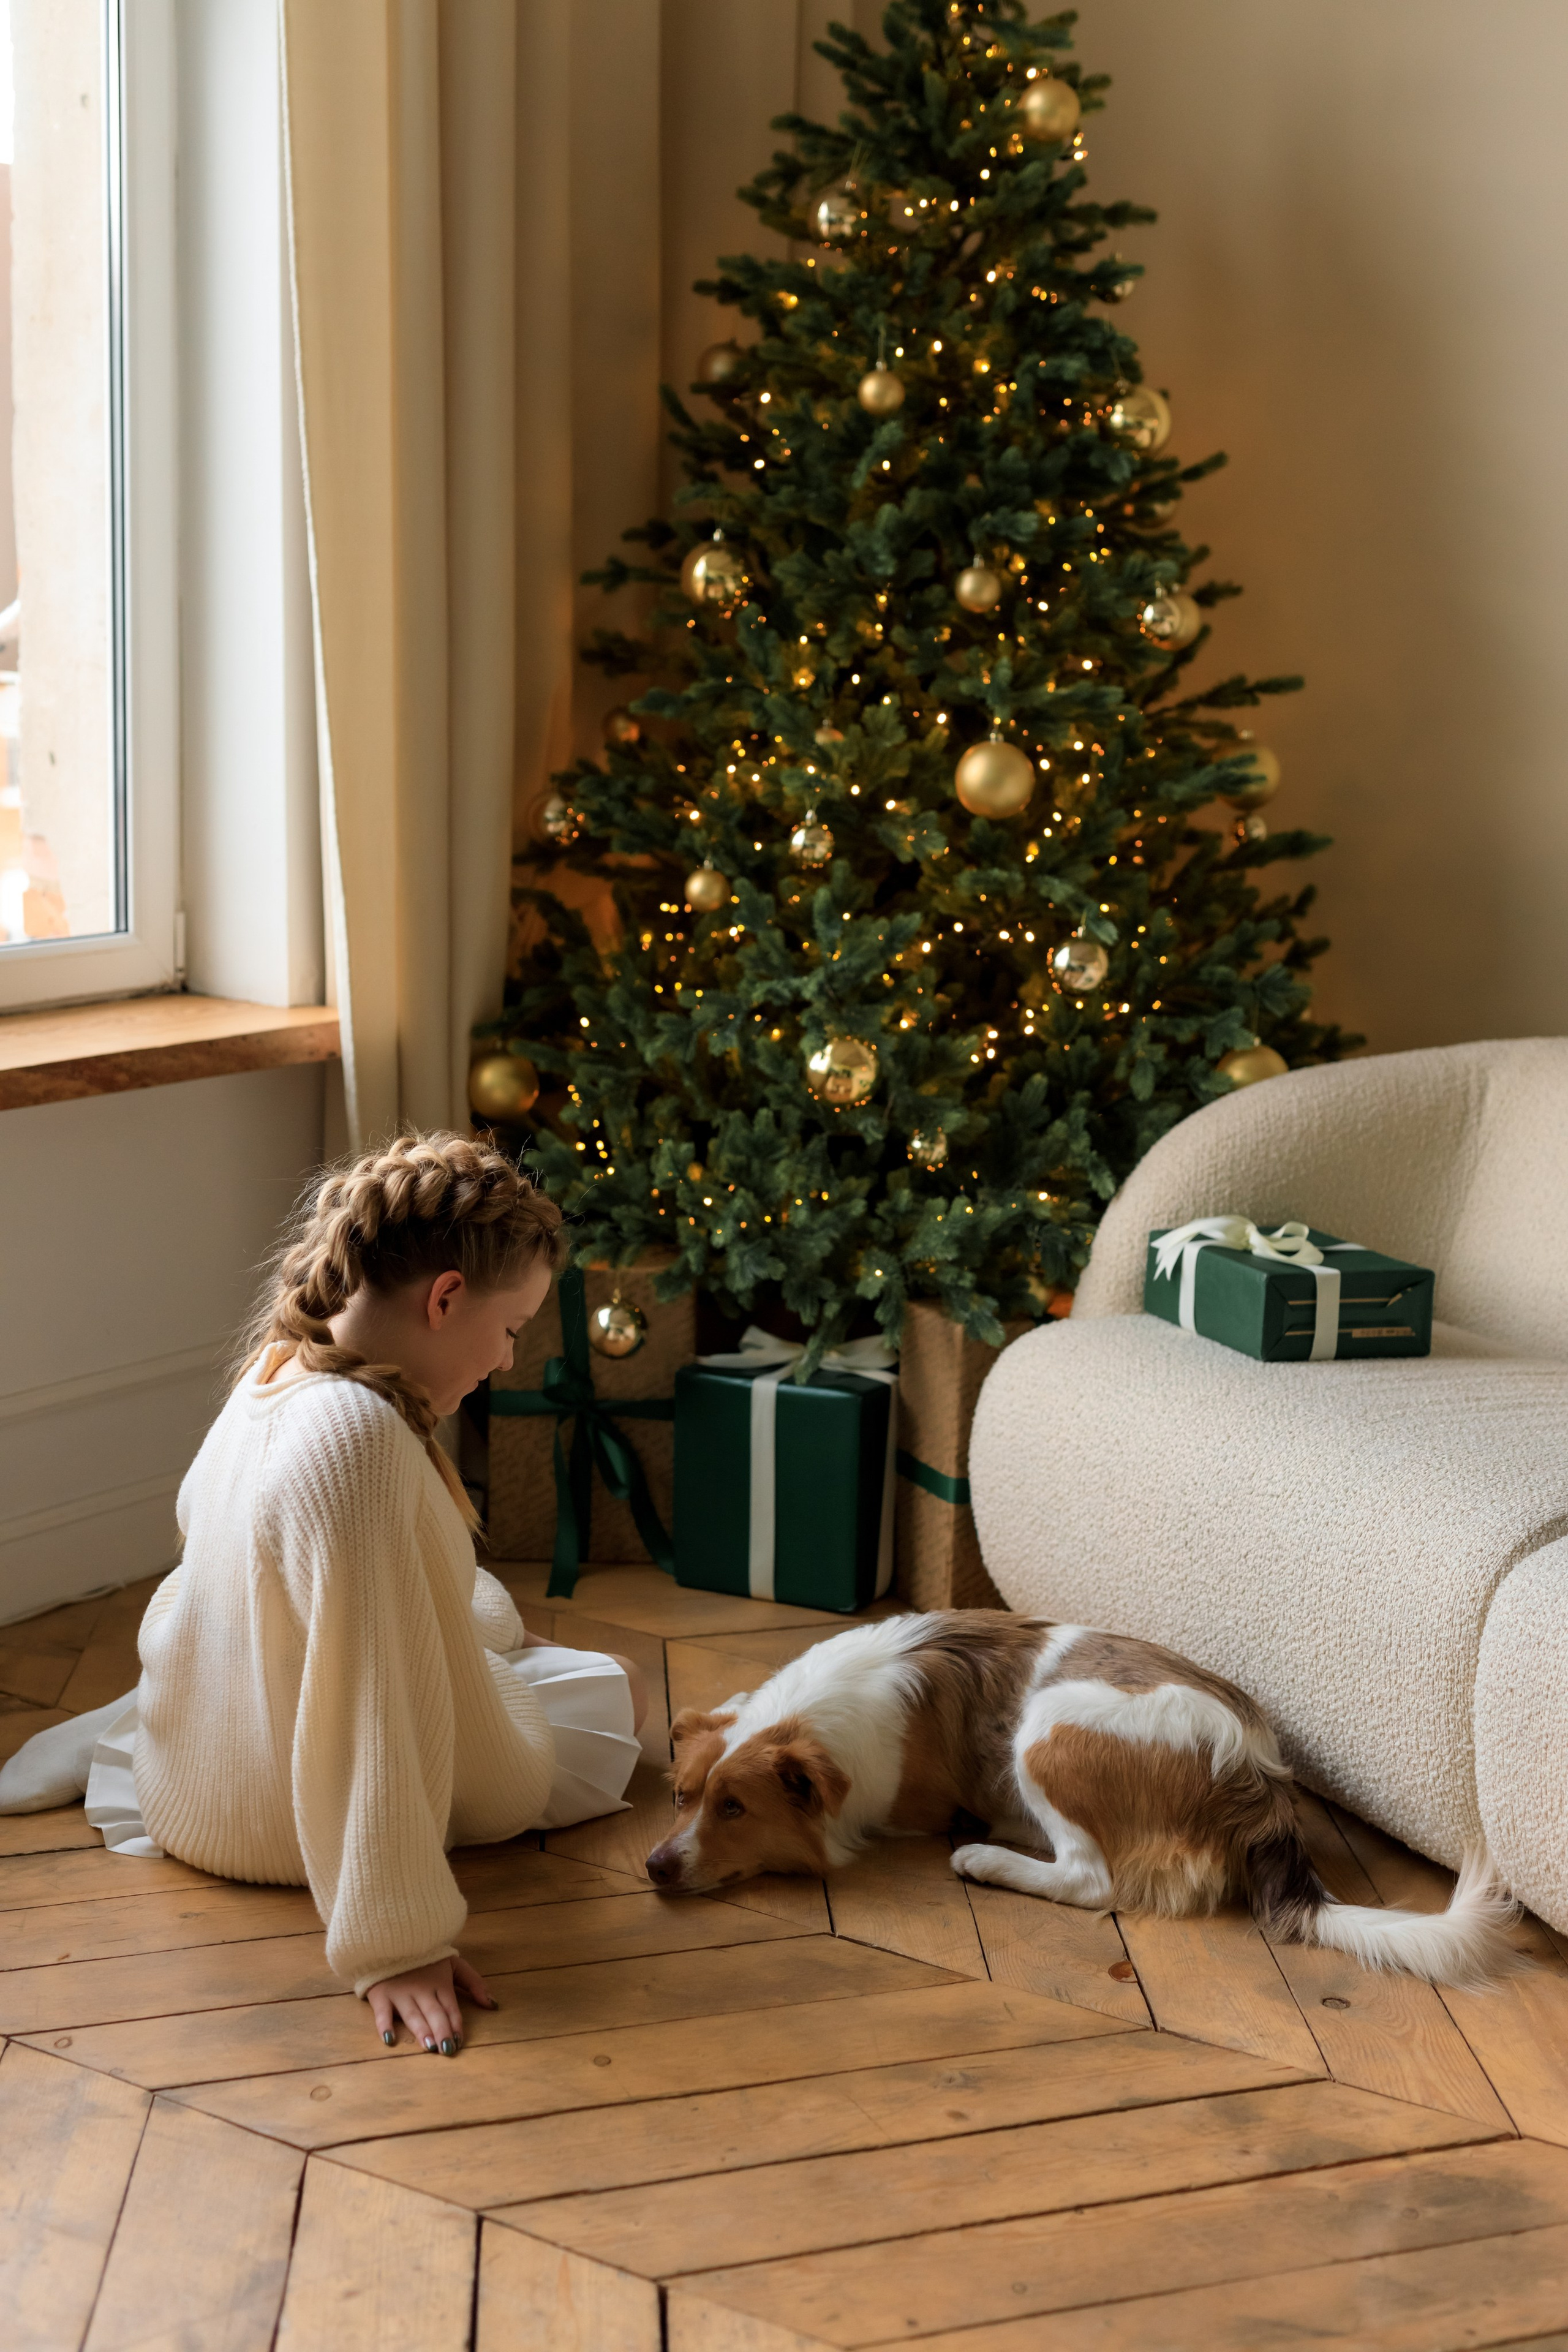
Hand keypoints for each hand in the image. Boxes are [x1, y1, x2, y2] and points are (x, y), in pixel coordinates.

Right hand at [366, 1954, 495, 2053]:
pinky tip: (390, 2039)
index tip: (460, 2042)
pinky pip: (382, 2012)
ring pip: (412, 2014)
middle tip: (447, 2050)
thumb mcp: (454, 1963)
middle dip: (442, 2031)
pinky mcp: (381, 1995)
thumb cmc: (425, 1956)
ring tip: (429, 2046)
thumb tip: (493, 2005)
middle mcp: (422, 1990)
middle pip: (434, 2013)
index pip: (451, 2008)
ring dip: (421, 2030)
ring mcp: (400, 1993)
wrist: (393, 1937)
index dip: (456, 2025)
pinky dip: (384, 2025)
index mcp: (441, 1984)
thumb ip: (474, 1983)